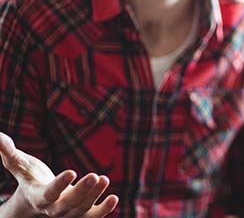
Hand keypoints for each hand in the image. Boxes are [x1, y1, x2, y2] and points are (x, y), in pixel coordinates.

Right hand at [0, 132, 117, 217]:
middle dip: (82, 191)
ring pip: (82, 209)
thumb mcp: (20, 165)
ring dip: (94, 196)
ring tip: (104, 179)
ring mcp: (70, 213)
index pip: (49, 193)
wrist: (39, 199)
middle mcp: (54, 208)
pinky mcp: (83, 214)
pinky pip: (94, 216)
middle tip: (96, 176)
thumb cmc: (31, 177)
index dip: (60, 185)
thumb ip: (9, 152)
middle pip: (68, 204)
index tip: (72, 171)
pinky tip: (114, 198)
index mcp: (39, 196)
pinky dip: (104, 210)